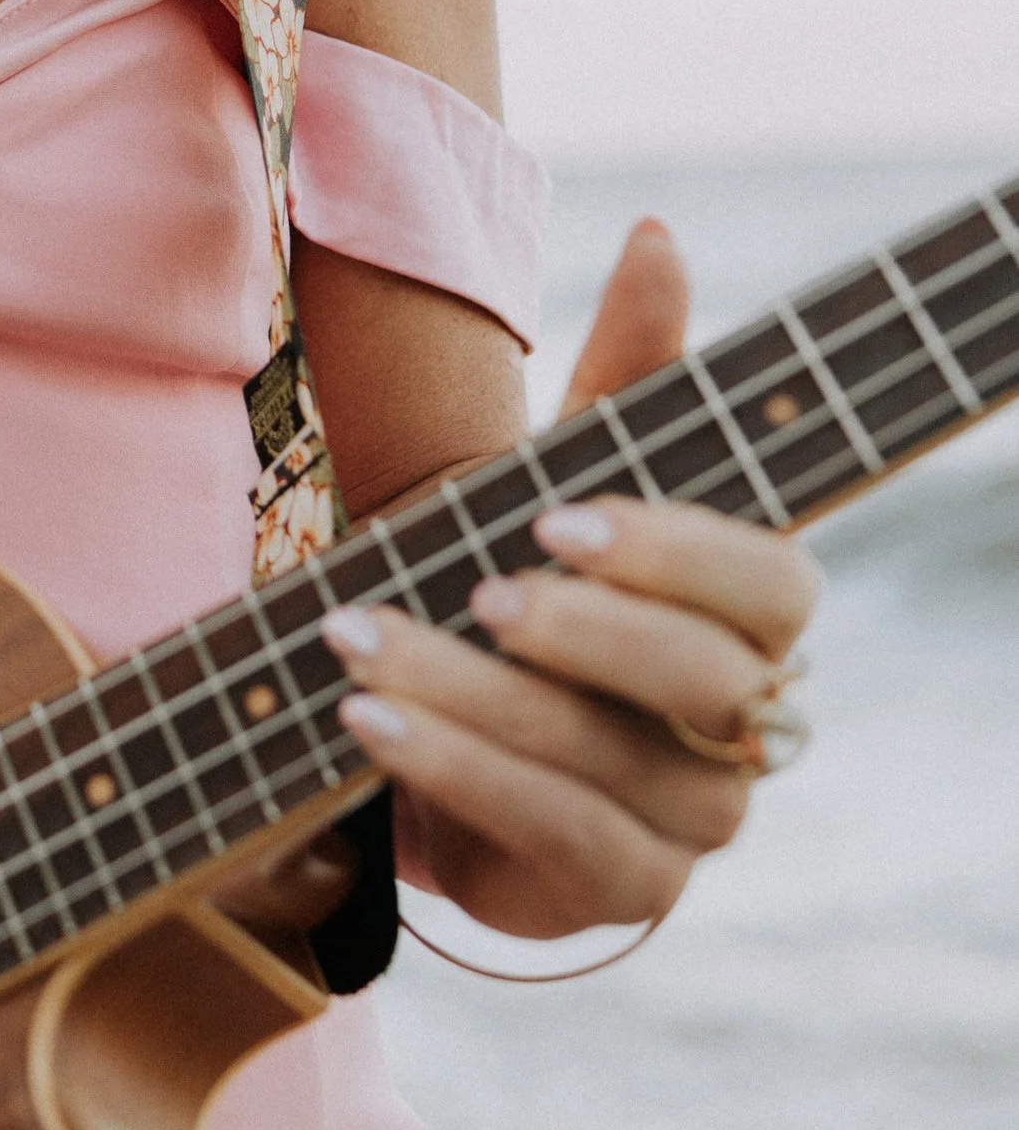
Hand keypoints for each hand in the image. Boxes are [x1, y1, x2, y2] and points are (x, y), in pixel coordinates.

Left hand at [321, 218, 820, 938]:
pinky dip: (453, 773)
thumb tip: (660, 237)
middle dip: (580, 631)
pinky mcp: (625, 891)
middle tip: (473, 583)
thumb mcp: (563, 474)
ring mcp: (697, 820)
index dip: (675, 552)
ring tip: (357, 640)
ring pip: (608, 762)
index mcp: (755, 616)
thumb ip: (626, 375)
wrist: (458, 733)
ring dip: (475, 697)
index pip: (772, 587)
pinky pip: (553, 838)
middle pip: (704, 680)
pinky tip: (366, 719)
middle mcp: (750, 722)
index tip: (555, 513)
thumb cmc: (528, 583)